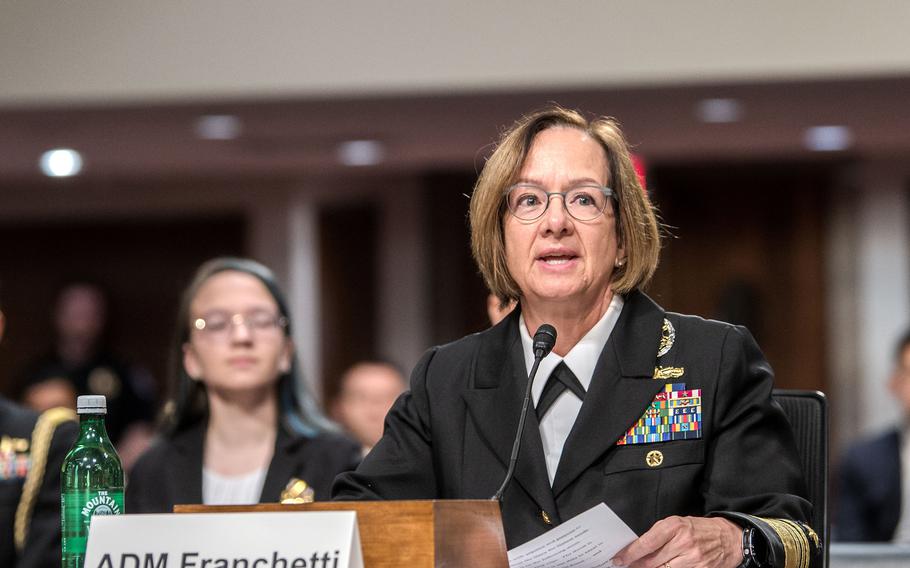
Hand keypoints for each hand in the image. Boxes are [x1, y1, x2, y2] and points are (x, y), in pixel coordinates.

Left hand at [612, 516, 742, 567]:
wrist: (729, 538)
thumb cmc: (699, 529)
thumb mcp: (678, 523)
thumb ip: (659, 535)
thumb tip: (638, 548)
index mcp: (675, 526)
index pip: (646, 543)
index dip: (630, 553)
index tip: (619, 559)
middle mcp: (684, 542)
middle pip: (652, 561)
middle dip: (636, 565)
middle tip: (626, 566)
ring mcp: (693, 559)